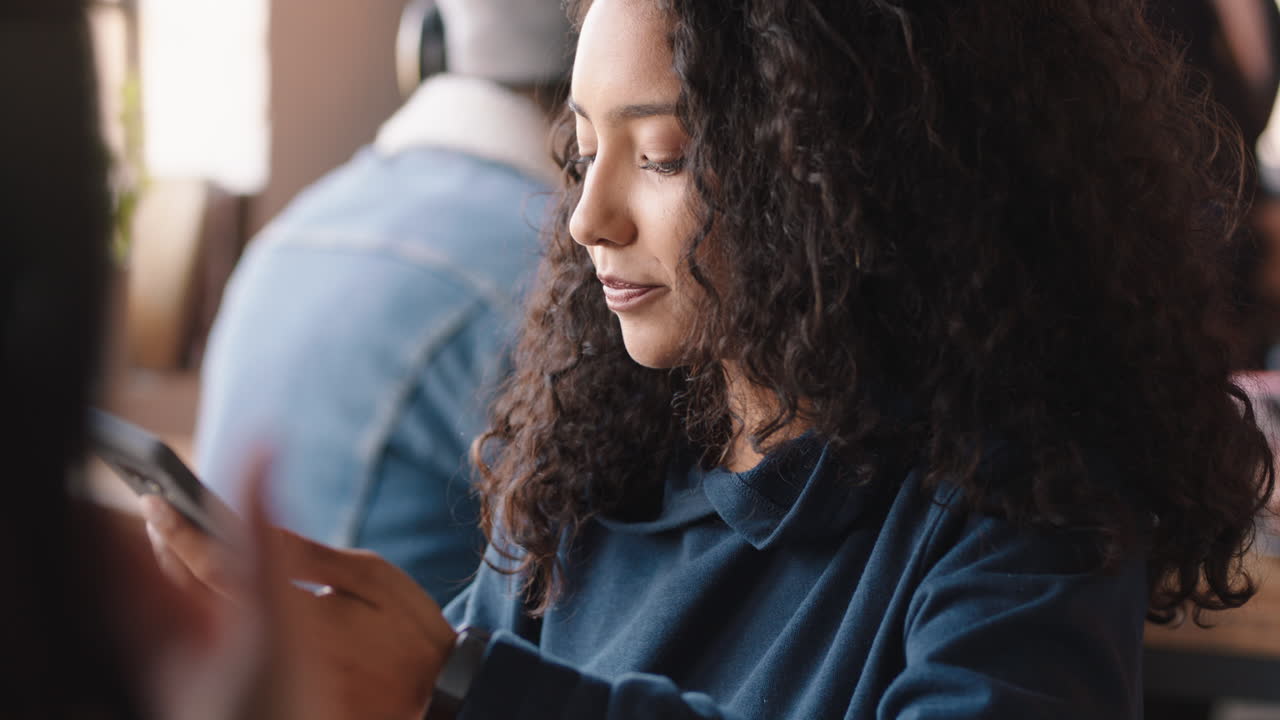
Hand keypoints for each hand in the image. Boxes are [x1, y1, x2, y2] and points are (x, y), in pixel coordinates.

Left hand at [141, 470, 456, 719]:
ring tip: (171, 541)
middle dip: (167, 550)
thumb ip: (307, 553)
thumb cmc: (408, 629)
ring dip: (172, 578)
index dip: (183, 529)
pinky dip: (192, 609)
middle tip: (156, 512)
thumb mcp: (372, 577)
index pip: (218, 567)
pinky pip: (207, 648)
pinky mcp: (260, 690)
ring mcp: (260, 678)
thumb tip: (253, 517)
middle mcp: (270, 655)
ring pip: (191, 625)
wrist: (433, 694)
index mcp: (297, 619)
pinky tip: (194, 585)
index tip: (160, 498)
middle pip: (188, 598)